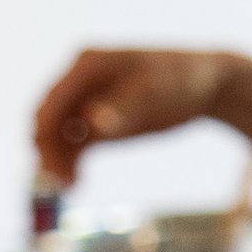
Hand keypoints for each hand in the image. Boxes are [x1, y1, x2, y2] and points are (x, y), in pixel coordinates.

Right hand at [33, 46, 236, 185]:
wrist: (206, 84)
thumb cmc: (180, 79)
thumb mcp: (153, 91)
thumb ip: (121, 107)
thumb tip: (92, 122)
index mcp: (87, 65)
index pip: (52, 102)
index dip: (45, 133)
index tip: (51, 165)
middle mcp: (80, 81)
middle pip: (49, 119)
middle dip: (48, 150)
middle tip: (61, 183)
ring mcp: (87, 102)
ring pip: (58, 136)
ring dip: (57, 160)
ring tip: (71, 186)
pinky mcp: (98, 122)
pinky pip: (74, 145)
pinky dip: (70, 162)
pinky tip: (77, 182)